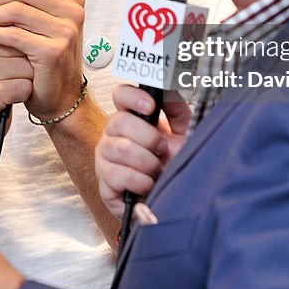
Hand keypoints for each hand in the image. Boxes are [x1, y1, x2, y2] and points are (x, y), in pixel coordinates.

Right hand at [95, 85, 190, 219]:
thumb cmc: (176, 166)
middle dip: (149, 138)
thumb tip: (168, 87)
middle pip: (119, 121)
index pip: (121, 95)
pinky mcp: (104, 185)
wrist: (173, 201)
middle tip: (161, 149)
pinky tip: (149, 185)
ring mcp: (105, 160)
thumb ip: (176, 109)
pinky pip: (118, 175)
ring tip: (157, 170)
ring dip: (147, 162)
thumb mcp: (184, 134)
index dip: (133, 97)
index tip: (151, 107)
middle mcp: (113, 135)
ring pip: (119, 148)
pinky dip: (141, 182)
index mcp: (131, 119)